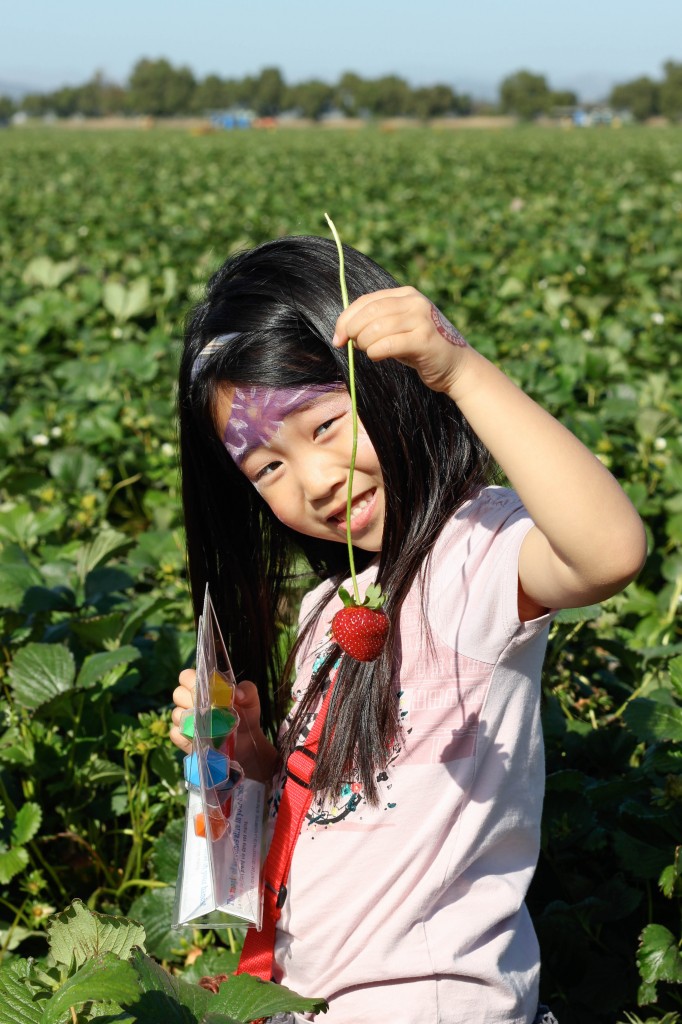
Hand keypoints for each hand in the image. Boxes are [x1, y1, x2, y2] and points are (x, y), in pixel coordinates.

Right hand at [170, 671, 278, 782]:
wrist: (246, 743)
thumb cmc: (245, 715)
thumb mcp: (251, 701)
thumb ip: (247, 691)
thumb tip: (238, 693)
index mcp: (204, 687)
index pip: (186, 676)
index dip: (191, 680)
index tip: (205, 689)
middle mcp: (190, 701)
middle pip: (177, 693)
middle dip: (191, 700)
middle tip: (208, 709)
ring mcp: (185, 719)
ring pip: (176, 714)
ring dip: (191, 719)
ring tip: (209, 725)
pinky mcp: (182, 738)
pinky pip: (175, 733)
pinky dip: (186, 735)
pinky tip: (201, 737)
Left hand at [333, 286, 469, 393]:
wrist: (456, 366)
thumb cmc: (421, 349)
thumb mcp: (398, 329)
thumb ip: (376, 323)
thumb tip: (344, 330)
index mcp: (406, 295)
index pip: (367, 301)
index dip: (346, 318)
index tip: (337, 337)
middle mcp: (415, 302)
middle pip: (370, 312)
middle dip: (352, 330)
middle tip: (349, 345)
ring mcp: (422, 319)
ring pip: (377, 328)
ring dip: (364, 343)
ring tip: (369, 351)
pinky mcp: (424, 340)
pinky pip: (389, 344)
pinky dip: (376, 352)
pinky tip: (377, 356)